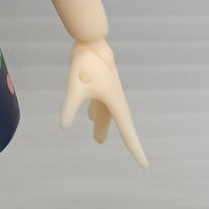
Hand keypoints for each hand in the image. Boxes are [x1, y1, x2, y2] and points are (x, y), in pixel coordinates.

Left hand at [61, 38, 147, 167]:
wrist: (90, 41)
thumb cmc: (86, 63)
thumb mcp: (76, 87)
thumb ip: (70, 107)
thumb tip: (63, 127)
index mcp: (115, 104)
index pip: (128, 134)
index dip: (136, 150)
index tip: (144, 166)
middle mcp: (114, 100)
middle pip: (119, 126)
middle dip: (125, 141)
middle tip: (136, 159)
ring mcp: (107, 92)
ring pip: (105, 114)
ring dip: (102, 125)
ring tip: (97, 139)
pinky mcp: (98, 85)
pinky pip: (98, 103)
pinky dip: (94, 112)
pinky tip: (88, 116)